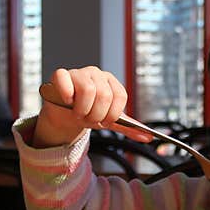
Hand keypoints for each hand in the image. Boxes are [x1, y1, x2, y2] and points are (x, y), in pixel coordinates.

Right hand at [33, 66, 151, 146]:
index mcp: (111, 82)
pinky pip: (65, 81)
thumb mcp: (109, 121)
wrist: (65, 115)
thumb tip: (148, 137)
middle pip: (104, 95)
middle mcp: (97, 74)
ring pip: (87, 90)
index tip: (105, 121)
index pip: (120, 96)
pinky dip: (67, 95)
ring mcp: (79, 73)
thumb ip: (128, 128)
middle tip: (88, 119)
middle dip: (96, 115)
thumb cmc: (89, 113)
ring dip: (82, 110)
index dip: (112, 114)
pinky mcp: (62, 75)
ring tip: (78, 114)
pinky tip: (67, 101)